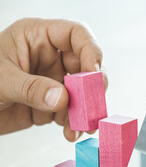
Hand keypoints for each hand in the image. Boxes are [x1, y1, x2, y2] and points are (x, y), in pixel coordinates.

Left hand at [0, 18, 105, 140]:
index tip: (93, 74)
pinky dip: (74, 123)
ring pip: (83, 92)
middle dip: (92, 88)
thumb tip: (63, 99)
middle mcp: (49, 56)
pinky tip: (69, 132)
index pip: (76, 34)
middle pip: (86, 66)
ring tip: (80, 127)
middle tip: (93, 107)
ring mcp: (52, 79)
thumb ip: (31, 88)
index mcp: (37, 37)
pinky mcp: (50, 102)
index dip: (90, 51)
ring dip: (85, 111)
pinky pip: (71, 111)